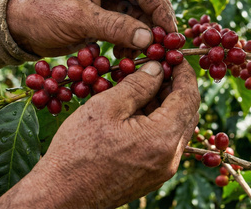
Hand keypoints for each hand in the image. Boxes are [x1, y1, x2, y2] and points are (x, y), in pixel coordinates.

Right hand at [0, 60, 199, 207]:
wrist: (61, 194)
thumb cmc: (78, 149)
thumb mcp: (106, 107)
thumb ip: (137, 84)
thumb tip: (158, 68)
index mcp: (163, 138)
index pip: (188, 97)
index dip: (184, 72)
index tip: (174, 56)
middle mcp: (170, 157)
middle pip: (187, 113)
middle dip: (175, 87)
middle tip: (157, 67)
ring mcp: (162, 170)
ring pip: (176, 128)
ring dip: (165, 104)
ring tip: (142, 86)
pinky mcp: (151, 177)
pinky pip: (164, 143)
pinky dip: (157, 122)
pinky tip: (136, 110)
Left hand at [6, 0, 176, 57]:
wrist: (16, 28)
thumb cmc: (41, 15)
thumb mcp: (78, 19)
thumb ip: (115, 27)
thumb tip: (150, 39)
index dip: (161, 10)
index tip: (170, 35)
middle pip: (146, 0)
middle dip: (155, 24)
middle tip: (162, 48)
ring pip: (139, 16)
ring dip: (142, 36)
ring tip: (139, 56)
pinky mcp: (103, 16)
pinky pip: (126, 28)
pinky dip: (130, 42)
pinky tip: (124, 56)